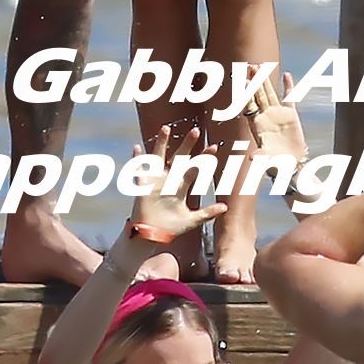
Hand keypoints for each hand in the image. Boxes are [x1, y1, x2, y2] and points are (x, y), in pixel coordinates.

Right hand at [130, 125, 227, 240]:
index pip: (195, 168)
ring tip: (166, 128)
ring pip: (159, 156)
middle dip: (187, 145)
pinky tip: (137, 147)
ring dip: (162, 143)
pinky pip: (139, 169)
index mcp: (182, 185)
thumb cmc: (172, 226)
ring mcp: (157, 180)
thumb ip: (208, 213)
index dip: (204, 158)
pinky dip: (137, 159)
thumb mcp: (192, 220)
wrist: (154, 235)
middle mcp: (170, 178)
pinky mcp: (144, 186)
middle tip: (196, 131)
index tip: (214, 147)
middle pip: (180, 157)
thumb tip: (226, 207)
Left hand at [236, 68, 308, 163]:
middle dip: (255, 82)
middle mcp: (265, 116)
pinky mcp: (291, 115)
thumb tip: (251, 158)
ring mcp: (278, 114)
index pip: (250, 106)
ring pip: (271, 93)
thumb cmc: (275, 163)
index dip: (247, 94)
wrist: (290, 164)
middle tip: (250, 67)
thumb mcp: (266, 159)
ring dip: (266, 80)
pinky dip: (288, 87)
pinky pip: (289, 98)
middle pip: (259, 95)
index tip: (243, 82)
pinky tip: (286, 75)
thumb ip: (260, 156)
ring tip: (260, 66)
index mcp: (257, 125)